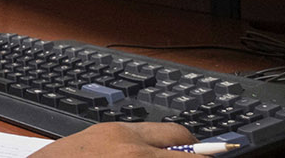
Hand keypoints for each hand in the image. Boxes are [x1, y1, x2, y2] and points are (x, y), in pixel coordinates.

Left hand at [30, 122, 193, 156]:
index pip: (191, 156)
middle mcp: (124, 139)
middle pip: (180, 134)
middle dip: (192, 150)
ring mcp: (107, 130)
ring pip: (155, 130)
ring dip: (165, 146)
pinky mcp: (92, 130)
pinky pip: (131, 131)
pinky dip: (141, 144)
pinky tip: (136, 156)